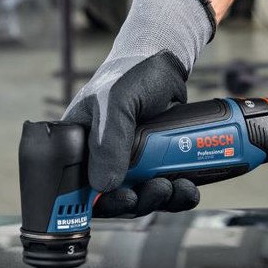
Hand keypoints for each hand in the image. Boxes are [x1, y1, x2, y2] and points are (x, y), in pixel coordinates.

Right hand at [63, 0, 215, 216]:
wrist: (167, 64)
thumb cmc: (132, 75)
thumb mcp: (116, 103)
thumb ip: (109, 141)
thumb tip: (105, 185)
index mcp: (79, 146)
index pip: (79, 188)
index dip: (99, 203)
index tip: (123, 200)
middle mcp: (102, 158)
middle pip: (114, 199)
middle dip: (138, 202)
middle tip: (156, 191)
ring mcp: (130, 162)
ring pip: (141, 197)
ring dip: (160, 200)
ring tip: (177, 187)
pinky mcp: (155, 163)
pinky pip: (163, 189)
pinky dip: (177, 194)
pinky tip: (188, 187)